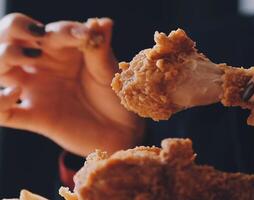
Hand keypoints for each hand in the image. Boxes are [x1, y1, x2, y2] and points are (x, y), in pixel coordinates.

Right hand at [0, 13, 143, 155]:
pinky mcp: (35, 117)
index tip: (85, 36)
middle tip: (37, 39)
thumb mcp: (108, 71)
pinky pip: (3, 112)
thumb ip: (100, 49)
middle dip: (12, 29)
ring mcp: (36, 90)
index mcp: (62, 51)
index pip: (49, 31)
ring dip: (2, 58)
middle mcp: (44, 66)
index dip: (62, 30)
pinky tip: (15, 94)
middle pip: (9, 38)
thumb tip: (103, 21)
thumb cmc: (116, 95)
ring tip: (26, 60)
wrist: (121, 130)